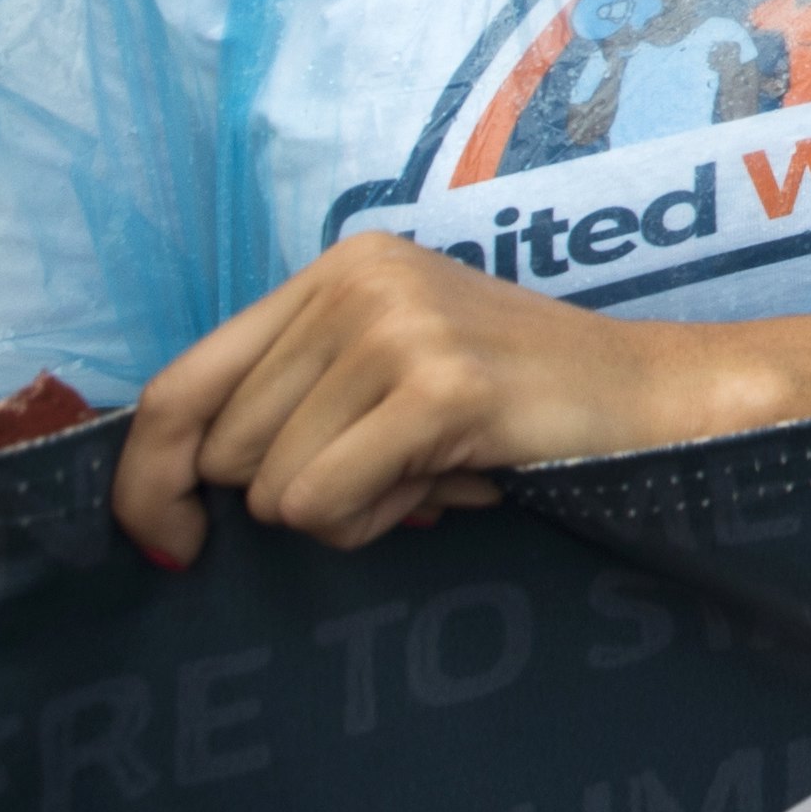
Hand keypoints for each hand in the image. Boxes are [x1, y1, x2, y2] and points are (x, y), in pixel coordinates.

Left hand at [116, 237, 721, 563]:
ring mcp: (399, 326)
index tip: (166, 544)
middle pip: (222, 448)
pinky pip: (323, 504)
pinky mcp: (438, 386)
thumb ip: (292, 399)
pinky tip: (446, 485)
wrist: (662, 397)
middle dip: (292, 493)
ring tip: (429, 472)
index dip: (148, 476)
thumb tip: (163, 493)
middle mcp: (358, 279)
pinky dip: (375, 520)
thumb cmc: (521, 405)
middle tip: (393, 473)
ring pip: (272, 489)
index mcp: (341, 267)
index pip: (180, 382)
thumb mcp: (391, 370)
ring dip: (346, 512)